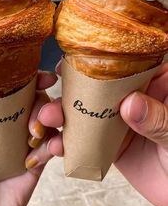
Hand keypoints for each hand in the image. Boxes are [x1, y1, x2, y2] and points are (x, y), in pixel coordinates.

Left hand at [0, 71, 61, 205]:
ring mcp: (25, 142)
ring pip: (50, 120)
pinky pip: (55, 145)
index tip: (43, 77)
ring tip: (40, 135)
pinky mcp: (37, 161)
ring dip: (54, 120)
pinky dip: (57, 144)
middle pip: (38, 101)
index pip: (15, 89)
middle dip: (46, 102)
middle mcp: (11, 125)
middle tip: (43, 115)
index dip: (31, 79)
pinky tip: (47, 152)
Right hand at [38, 62, 167, 205]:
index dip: (95, 60)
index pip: (124, 64)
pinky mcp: (110, 145)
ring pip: (86, 112)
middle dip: (70, 90)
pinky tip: (56, 146)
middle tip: (53, 93)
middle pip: (97, 87)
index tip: (71, 60)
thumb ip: (158, 119)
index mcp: (154, 83)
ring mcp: (119, 121)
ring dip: (62, 115)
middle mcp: (133, 98)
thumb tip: (131, 103)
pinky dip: (67, 143)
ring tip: (47, 119)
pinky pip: (84, 141)